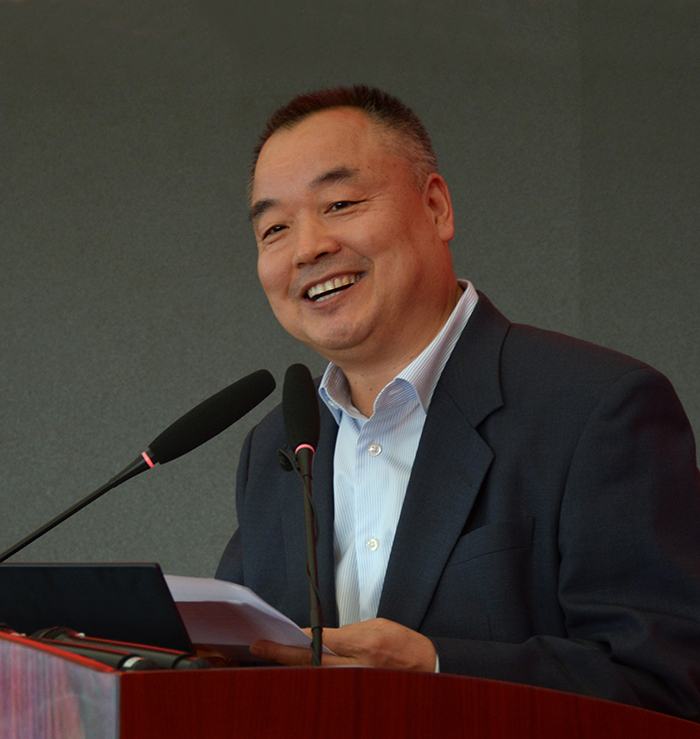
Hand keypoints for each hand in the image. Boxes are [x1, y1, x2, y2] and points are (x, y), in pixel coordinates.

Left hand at [250, 618, 435, 671]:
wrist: (428, 669)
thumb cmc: (402, 644)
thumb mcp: (375, 627)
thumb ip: (345, 633)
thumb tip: (318, 638)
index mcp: (364, 645)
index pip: (318, 642)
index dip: (291, 640)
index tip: (269, 637)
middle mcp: (358, 668)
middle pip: (310, 663)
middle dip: (282, 655)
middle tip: (259, 648)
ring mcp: (357, 685)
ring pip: (316, 677)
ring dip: (294, 667)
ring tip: (273, 657)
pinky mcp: (358, 696)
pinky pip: (329, 686)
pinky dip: (312, 677)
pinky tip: (299, 670)